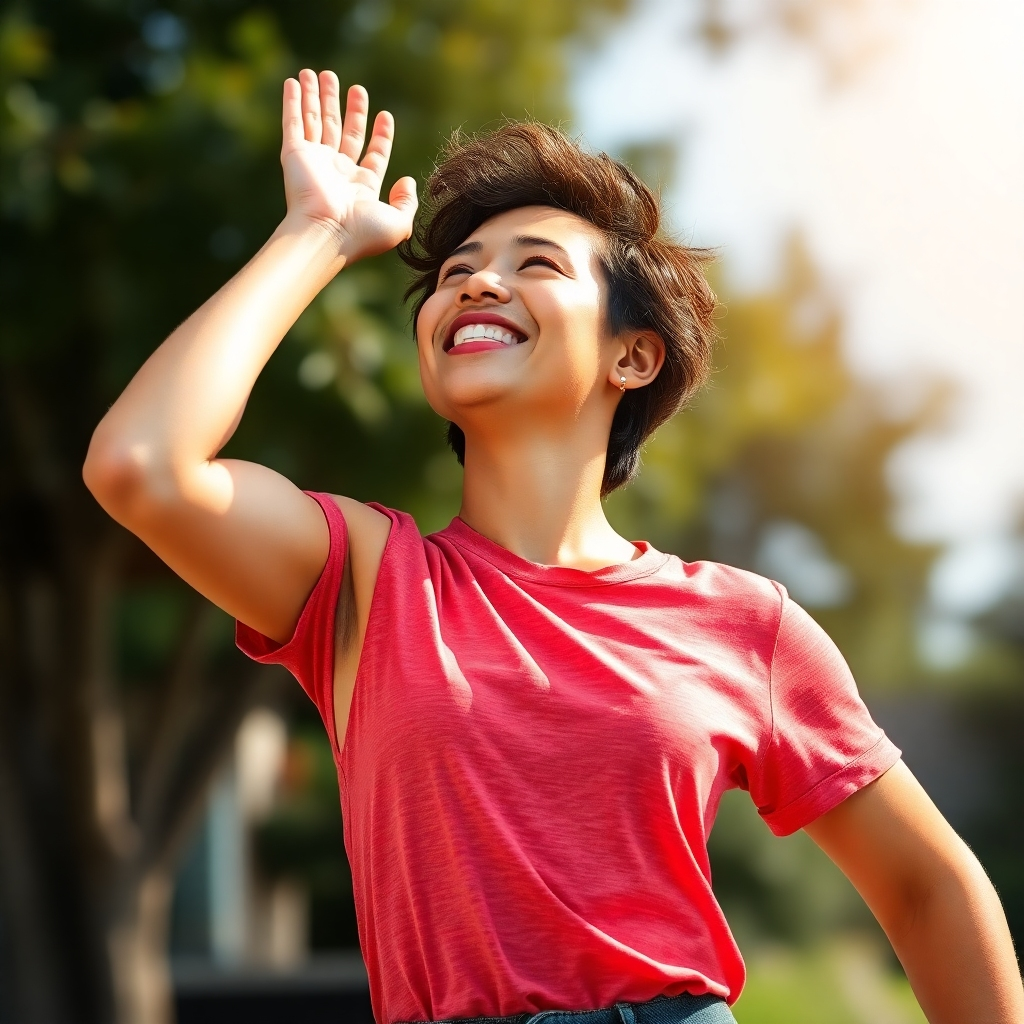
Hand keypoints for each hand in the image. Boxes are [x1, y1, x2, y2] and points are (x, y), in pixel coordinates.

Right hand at [280, 70, 416, 262]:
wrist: (326, 235)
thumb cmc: (362, 234)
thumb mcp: (399, 223)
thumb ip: (407, 202)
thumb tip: (407, 181)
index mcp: (361, 186)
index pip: (372, 154)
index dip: (380, 135)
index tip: (385, 114)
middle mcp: (337, 172)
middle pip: (343, 132)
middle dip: (349, 109)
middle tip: (355, 87)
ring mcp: (315, 162)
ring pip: (317, 122)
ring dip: (318, 97)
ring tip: (321, 73)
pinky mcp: (294, 155)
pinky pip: (293, 122)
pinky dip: (293, 102)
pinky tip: (294, 82)